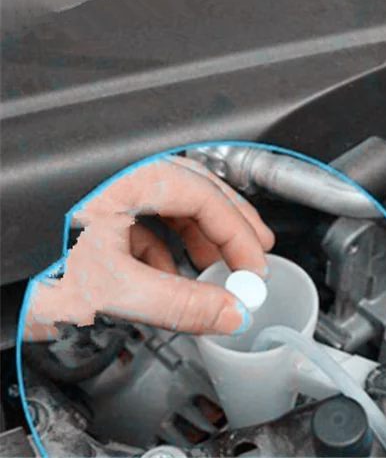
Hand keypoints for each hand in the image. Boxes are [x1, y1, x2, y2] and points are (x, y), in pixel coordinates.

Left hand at [24, 155, 275, 340]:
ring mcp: (102, 193)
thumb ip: (182, 302)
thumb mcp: (113, 289)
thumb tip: (229, 311)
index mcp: (129, 178)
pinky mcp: (86, 213)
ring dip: (194, 241)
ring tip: (210, 273)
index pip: (205, 194)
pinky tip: (165, 277)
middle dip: (224, 229)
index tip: (254, 266)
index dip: (238, 232)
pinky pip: (140, 221)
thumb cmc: (30, 268)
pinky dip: (162, 248)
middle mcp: (118, 176)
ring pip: (165, 207)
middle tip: (250, 256)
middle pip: (191, 193)